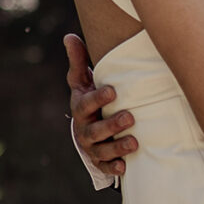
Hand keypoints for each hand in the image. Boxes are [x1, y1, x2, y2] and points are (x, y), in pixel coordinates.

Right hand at [65, 32, 137, 176]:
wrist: (88, 127)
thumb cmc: (90, 98)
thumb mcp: (82, 80)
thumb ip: (79, 60)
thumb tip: (69, 36)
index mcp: (81, 108)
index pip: (86, 104)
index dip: (98, 98)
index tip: (113, 91)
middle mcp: (84, 129)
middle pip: (96, 130)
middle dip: (112, 124)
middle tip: (130, 117)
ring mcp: (92, 147)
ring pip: (102, 149)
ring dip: (117, 147)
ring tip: (134, 142)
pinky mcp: (100, 161)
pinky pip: (105, 167)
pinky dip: (114, 167)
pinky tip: (124, 166)